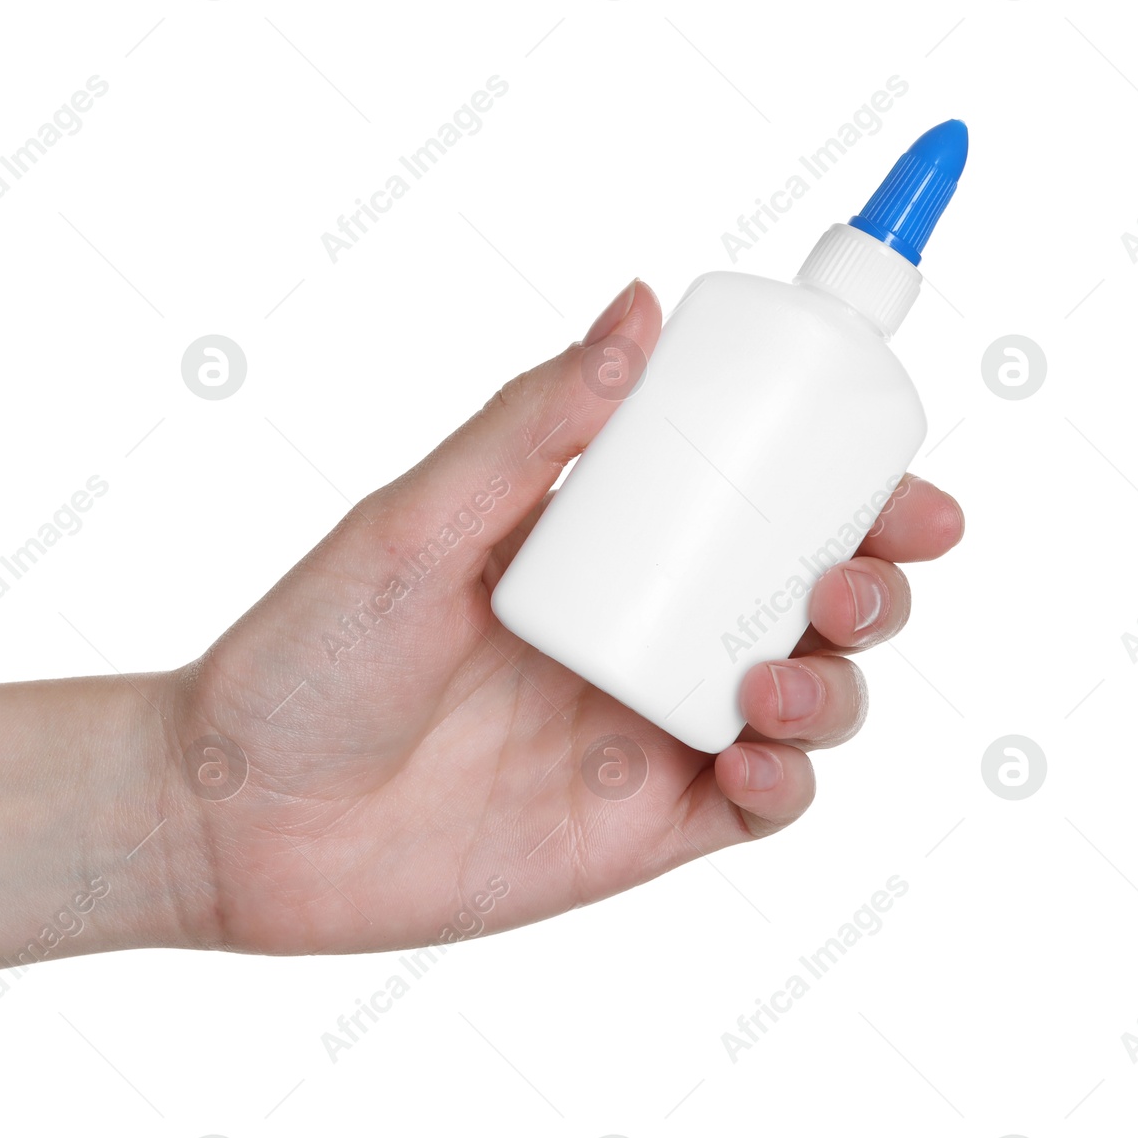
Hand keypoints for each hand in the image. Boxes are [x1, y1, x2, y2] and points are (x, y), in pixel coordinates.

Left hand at [165, 279, 965, 954]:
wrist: (238, 817)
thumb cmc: (307, 654)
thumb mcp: (416, 524)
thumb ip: (529, 424)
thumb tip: (636, 305)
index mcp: (602, 548)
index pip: (756, 504)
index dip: (849, 490)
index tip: (900, 473)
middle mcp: (641, 635)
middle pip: (810, 600)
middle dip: (873, 584)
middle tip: (859, 576)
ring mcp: (645, 735)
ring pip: (808, 702)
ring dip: (837, 684)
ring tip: (772, 676)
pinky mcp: (640, 832)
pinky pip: (758, 807)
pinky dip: (788, 781)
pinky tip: (751, 757)